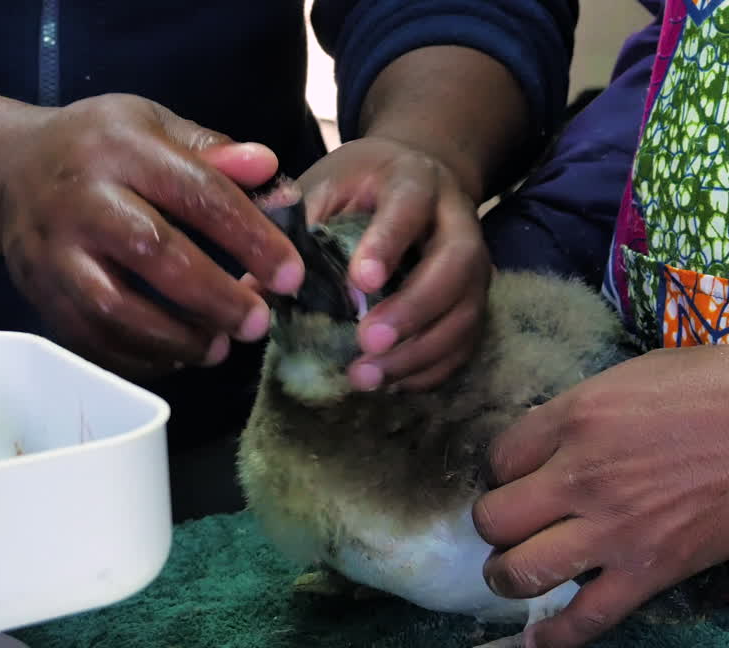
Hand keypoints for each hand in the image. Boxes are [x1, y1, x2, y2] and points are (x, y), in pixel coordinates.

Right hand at [0, 94, 304, 377]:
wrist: (8, 170)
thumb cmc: (101, 148)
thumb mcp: (154, 126)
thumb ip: (212, 151)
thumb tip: (270, 170)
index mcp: (122, 148)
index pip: (198, 193)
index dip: (250, 237)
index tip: (291, 275)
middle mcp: (82, 198)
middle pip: (154, 253)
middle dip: (215, 296)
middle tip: (258, 324)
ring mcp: (52, 249)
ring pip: (115, 307)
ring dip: (176, 338)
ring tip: (219, 349)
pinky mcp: (36, 292)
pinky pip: (88, 338)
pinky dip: (137, 357)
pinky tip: (174, 357)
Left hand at [295, 136, 490, 390]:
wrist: (419, 182)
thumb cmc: (362, 187)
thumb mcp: (327, 186)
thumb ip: (296, 228)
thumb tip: (253, 288)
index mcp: (416, 182)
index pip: (410, 209)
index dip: (387, 245)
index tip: (359, 282)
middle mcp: (458, 224)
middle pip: (453, 268)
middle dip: (411, 310)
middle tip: (365, 341)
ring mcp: (475, 268)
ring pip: (464, 315)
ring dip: (418, 353)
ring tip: (365, 377)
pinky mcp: (473, 304)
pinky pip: (464, 345)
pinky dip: (429, 370)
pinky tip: (390, 383)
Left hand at [472, 345, 728, 647]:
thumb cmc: (718, 386)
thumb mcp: (631, 375)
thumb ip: (581, 411)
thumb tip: (549, 440)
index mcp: (575, 418)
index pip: (500, 457)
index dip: (502, 470)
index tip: (518, 477)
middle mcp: (580, 476)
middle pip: (496, 517)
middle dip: (493, 524)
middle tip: (509, 525)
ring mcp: (612, 529)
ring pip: (522, 570)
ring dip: (506, 576)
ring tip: (510, 573)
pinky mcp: (649, 571)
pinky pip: (587, 618)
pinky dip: (556, 637)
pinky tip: (537, 642)